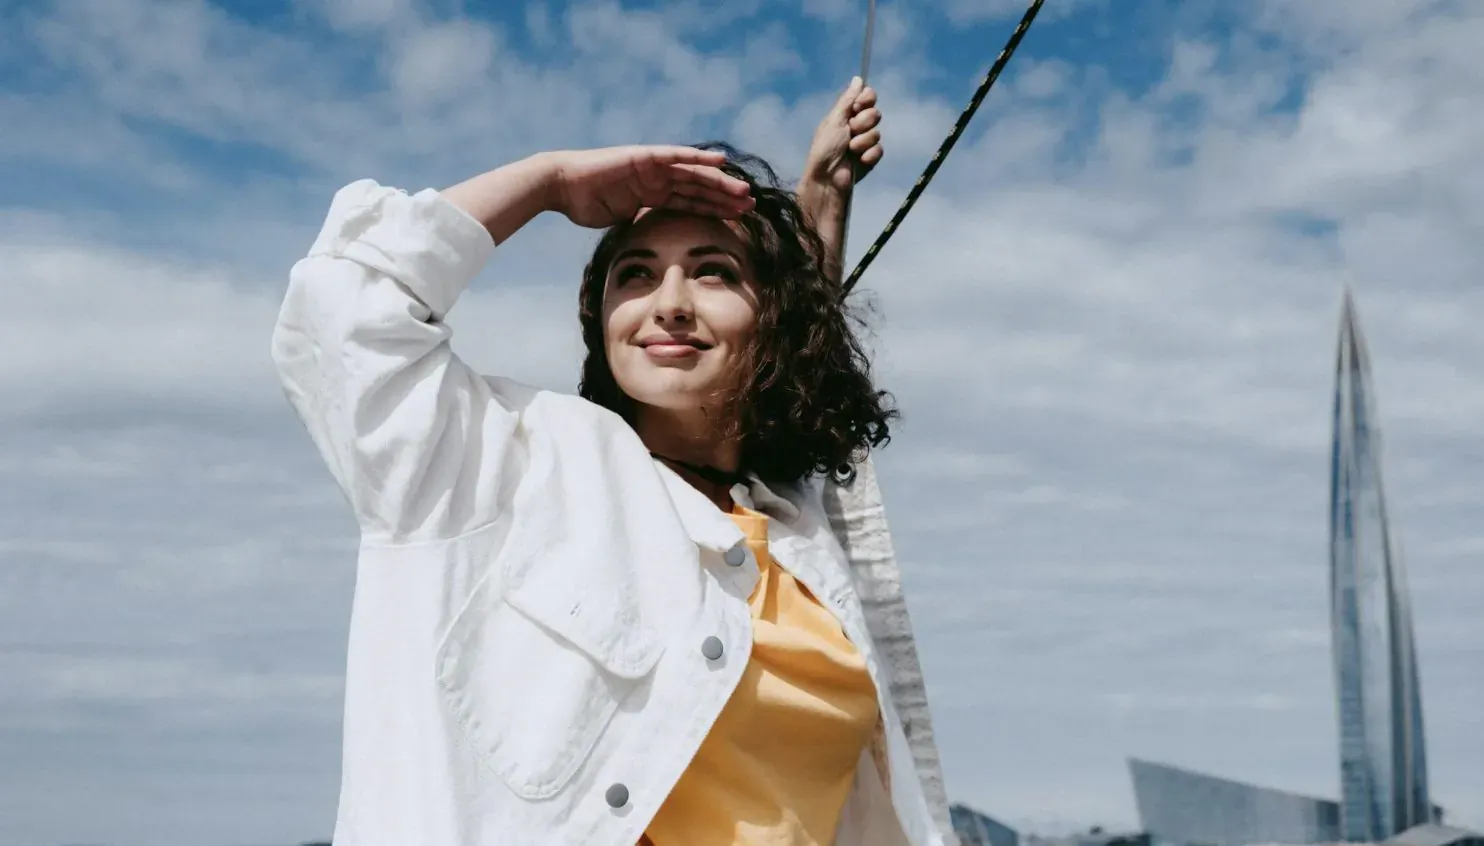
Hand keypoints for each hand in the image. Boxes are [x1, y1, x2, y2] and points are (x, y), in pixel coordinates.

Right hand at [546, 146, 754, 228]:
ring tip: (744, 190)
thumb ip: (641, 226)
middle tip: (752, 205)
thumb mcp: (622, 221)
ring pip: (694, 174)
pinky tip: (721, 161)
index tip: (739, 220)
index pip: (692, 204)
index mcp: (654, 196)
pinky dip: (699, 158)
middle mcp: (658, 179)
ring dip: (720, 181)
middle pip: (699, 188)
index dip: (715, 210)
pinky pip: (677, 156)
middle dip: (725, 197)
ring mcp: (653, 167)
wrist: (562, 186)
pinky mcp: (645, 156)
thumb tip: (652, 248)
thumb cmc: (585, 204)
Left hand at [803, 77, 883, 192]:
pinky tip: (858, 161)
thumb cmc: (824, 149)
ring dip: (862, 141)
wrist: (827, 179)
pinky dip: (868, 155)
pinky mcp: (870, 157)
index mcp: (846, 114)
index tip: (857, 106)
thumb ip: (847, 100)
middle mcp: (856, 126)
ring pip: (877, 132)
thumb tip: (858, 79)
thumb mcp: (834, 121)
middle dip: (863, 122)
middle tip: (850, 131)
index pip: (867, 96)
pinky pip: (879, 150)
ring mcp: (864, 142)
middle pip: (875, 113)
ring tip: (850, 150)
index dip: (866, 99)